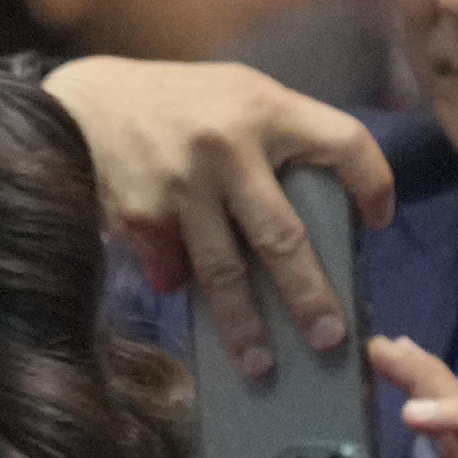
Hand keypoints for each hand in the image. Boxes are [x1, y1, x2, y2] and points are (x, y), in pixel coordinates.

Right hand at [42, 56, 394, 377]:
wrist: (78, 102)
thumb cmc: (170, 102)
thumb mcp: (233, 95)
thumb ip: (274, 138)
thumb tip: (312, 214)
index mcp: (265, 109)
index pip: (344, 143)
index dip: (374, 184)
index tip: (379, 221)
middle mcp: (228, 148)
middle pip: (284, 236)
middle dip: (309, 295)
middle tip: (329, 336)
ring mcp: (183, 187)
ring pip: (225, 271)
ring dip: (245, 324)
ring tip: (261, 362)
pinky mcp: (142, 215)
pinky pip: (172, 267)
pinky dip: (178, 282)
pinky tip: (179, 290)